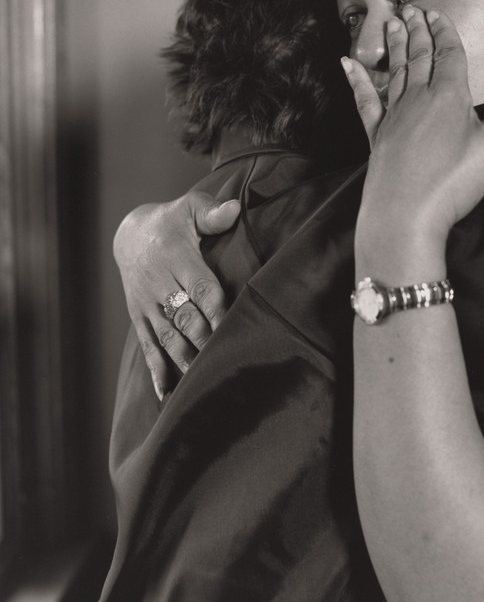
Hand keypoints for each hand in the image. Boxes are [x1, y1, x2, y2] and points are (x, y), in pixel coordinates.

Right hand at [113, 191, 239, 397]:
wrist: (130, 233)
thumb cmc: (172, 221)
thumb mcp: (189, 207)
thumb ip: (212, 212)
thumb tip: (234, 209)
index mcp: (175, 258)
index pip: (200, 288)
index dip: (216, 310)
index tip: (232, 328)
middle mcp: (158, 283)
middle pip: (185, 317)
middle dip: (204, 341)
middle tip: (223, 362)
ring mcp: (146, 303)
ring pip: (167, 336)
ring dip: (184, 360)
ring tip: (201, 381)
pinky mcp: (138, 316)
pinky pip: (147, 345)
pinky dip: (157, 370)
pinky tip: (167, 394)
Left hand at [343, 5, 483, 252]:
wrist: (405, 216)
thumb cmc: (453, 184)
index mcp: (449, 97)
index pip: (449, 54)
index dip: (445, 32)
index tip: (437, 14)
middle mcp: (418, 99)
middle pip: (419, 57)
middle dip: (418, 32)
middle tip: (412, 10)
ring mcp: (394, 117)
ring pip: (395, 72)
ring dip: (395, 47)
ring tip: (391, 25)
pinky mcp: (377, 136)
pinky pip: (366, 100)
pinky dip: (358, 80)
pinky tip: (347, 65)